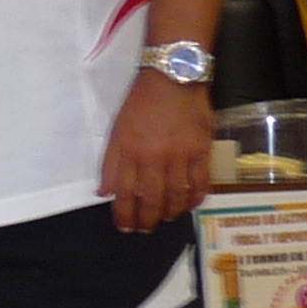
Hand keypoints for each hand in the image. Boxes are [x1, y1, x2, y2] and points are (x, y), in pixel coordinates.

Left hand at [102, 71, 213, 234]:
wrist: (173, 77)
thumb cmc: (141, 103)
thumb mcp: (117, 131)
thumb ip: (111, 164)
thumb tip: (105, 193)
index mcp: (129, 152)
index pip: (125, 193)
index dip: (124, 215)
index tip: (125, 227)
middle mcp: (153, 158)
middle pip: (151, 199)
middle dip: (147, 220)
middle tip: (145, 229)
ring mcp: (180, 156)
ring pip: (176, 196)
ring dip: (171, 212)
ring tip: (167, 218)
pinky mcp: (201, 151)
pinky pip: (201, 183)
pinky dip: (196, 198)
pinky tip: (191, 204)